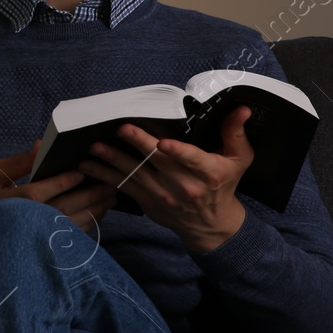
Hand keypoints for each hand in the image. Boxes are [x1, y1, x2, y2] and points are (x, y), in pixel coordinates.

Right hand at [0, 139, 118, 247]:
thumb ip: (17, 162)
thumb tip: (41, 145)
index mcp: (9, 202)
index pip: (38, 193)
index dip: (61, 183)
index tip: (80, 172)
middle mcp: (25, 222)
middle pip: (62, 209)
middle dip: (88, 195)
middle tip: (108, 183)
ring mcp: (37, 238)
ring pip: (72, 224)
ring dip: (94, 210)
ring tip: (111, 197)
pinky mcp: (46, 248)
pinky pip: (72, 237)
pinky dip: (88, 224)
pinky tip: (100, 212)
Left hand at [77, 105, 253, 252]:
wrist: (211, 224)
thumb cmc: (224, 185)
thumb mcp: (238, 159)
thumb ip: (235, 133)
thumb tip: (242, 109)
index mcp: (208, 173)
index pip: (191, 160)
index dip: (177, 152)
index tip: (162, 142)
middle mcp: (185, 186)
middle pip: (158, 163)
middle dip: (137, 145)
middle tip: (121, 129)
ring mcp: (164, 196)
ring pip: (135, 175)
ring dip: (112, 161)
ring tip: (95, 148)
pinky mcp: (148, 203)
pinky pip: (124, 188)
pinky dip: (106, 176)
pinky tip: (90, 166)